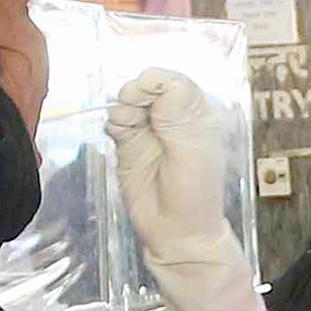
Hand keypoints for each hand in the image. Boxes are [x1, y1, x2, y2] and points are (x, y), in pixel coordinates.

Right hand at [106, 72, 260, 310]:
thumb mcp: (192, 149)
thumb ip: (176, 113)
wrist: (176, 233)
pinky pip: (116, 122)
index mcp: (195, 117)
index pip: (176, 84)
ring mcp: (148, 132)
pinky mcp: (128, 146)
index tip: (146, 92)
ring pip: (129, 102)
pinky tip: (118, 132)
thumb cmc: (194, 193)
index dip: (158, 81)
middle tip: (132, 107)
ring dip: (123, 106)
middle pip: (149, 88)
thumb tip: (154, 78)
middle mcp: (171, 121)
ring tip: (126, 124)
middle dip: (137, 91)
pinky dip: (114, 121)